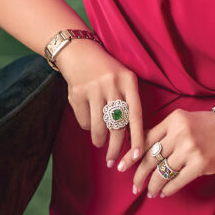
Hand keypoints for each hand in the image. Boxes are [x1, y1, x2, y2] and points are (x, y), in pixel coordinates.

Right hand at [54, 38, 144, 167]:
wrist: (79, 52)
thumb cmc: (106, 72)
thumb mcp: (123, 80)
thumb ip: (128, 103)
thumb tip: (130, 137)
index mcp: (128, 80)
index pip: (136, 114)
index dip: (137, 137)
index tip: (137, 156)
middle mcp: (113, 84)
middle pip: (117, 126)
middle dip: (115, 149)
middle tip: (113, 161)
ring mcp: (94, 89)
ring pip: (99, 128)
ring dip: (99, 140)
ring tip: (99, 142)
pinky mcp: (78, 94)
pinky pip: (84, 122)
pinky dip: (87, 126)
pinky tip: (88, 118)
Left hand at [115, 107, 214, 198]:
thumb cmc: (207, 126)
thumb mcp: (184, 120)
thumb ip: (165, 131)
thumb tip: (141, 150)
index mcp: (173, 120)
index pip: (146, 139)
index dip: (132, 155)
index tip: (122, 166)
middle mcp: (179, 133)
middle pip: (150, 158)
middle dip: (139, 175)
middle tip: (134, 186)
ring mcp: (190, 149)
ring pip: (162, 172)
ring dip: (153, 185)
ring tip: (149, 192)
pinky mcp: (200, 164)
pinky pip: (177, 180)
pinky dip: (168, 189)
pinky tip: (163, 192)